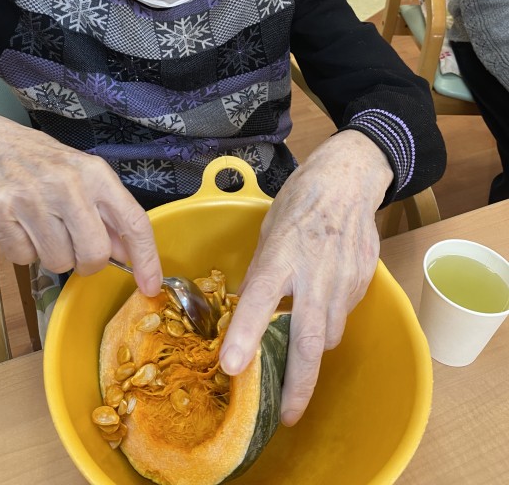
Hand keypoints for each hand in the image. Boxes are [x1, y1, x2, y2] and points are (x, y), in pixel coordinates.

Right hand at [0, 111, 161, 293]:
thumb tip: (129, 254)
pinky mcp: (0, 214)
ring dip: (55, 255)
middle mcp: (66, 185)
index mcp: (95, 174)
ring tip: (45, 228)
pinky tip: (23, 226)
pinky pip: (24, 259)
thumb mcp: (87, 176)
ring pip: (58, 262)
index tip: (151, 284)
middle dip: (88, 262)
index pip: (132, 222)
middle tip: (77, 247)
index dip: (146, 258)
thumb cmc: (48, 165)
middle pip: (94, 254)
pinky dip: (26, 251)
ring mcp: (31, 199)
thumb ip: (110, 214)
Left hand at [219, 130, 391, 424]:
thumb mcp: (269, 231)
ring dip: (312, 349)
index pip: (260, 300)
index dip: (245, 335)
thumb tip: (251, 311)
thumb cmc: (301, 201)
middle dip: (299, 384)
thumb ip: (263, 273)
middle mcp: (315, 272)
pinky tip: (321, 301)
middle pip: (308, 339)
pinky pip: (342, 315)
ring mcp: (343, 279)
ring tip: (299, 347)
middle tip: (288, 416)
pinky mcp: (362, 283)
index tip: (232, 367)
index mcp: (282, 254)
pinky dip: (328, 320)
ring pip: (329, 334)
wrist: (349, 180)